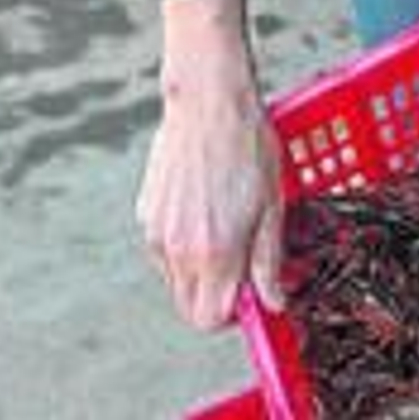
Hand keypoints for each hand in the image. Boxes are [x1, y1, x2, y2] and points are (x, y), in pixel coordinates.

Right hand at [137, 66, 285, 330]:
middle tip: (239, 262)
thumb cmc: (247, 145)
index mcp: (214, 253)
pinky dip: (181, 244)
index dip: (232, 314)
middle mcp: (178, 250)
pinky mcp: (145, 212)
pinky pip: (163, 250)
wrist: (209, 99)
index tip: (249, 293)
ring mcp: (157, 231)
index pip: (209, 320)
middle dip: (214, 296)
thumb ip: (268, 261)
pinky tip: (202, 207)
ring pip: (175, 279)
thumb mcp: (272, 204)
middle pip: (189, 306)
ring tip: (222, 225)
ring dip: (198, 270)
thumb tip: (273, 303)